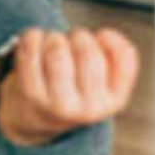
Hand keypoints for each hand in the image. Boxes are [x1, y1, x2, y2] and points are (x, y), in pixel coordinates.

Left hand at [0, 28, 139, 147]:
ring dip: (53, 36)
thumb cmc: (74, 89)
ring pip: (57, 50)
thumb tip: (106, 36)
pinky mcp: (31, 94)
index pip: (123, 56)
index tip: (100, 36)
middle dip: (78, 35)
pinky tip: (34, 40)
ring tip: (51, 41)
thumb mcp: (104, 82)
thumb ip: (114, 58)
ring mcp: (58, 103)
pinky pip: (31, 50)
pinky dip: (33, 37)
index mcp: (114, 101)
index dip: (110, 38)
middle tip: (71, 39)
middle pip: (87, 51)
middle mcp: (89, 107)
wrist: (34, 119)